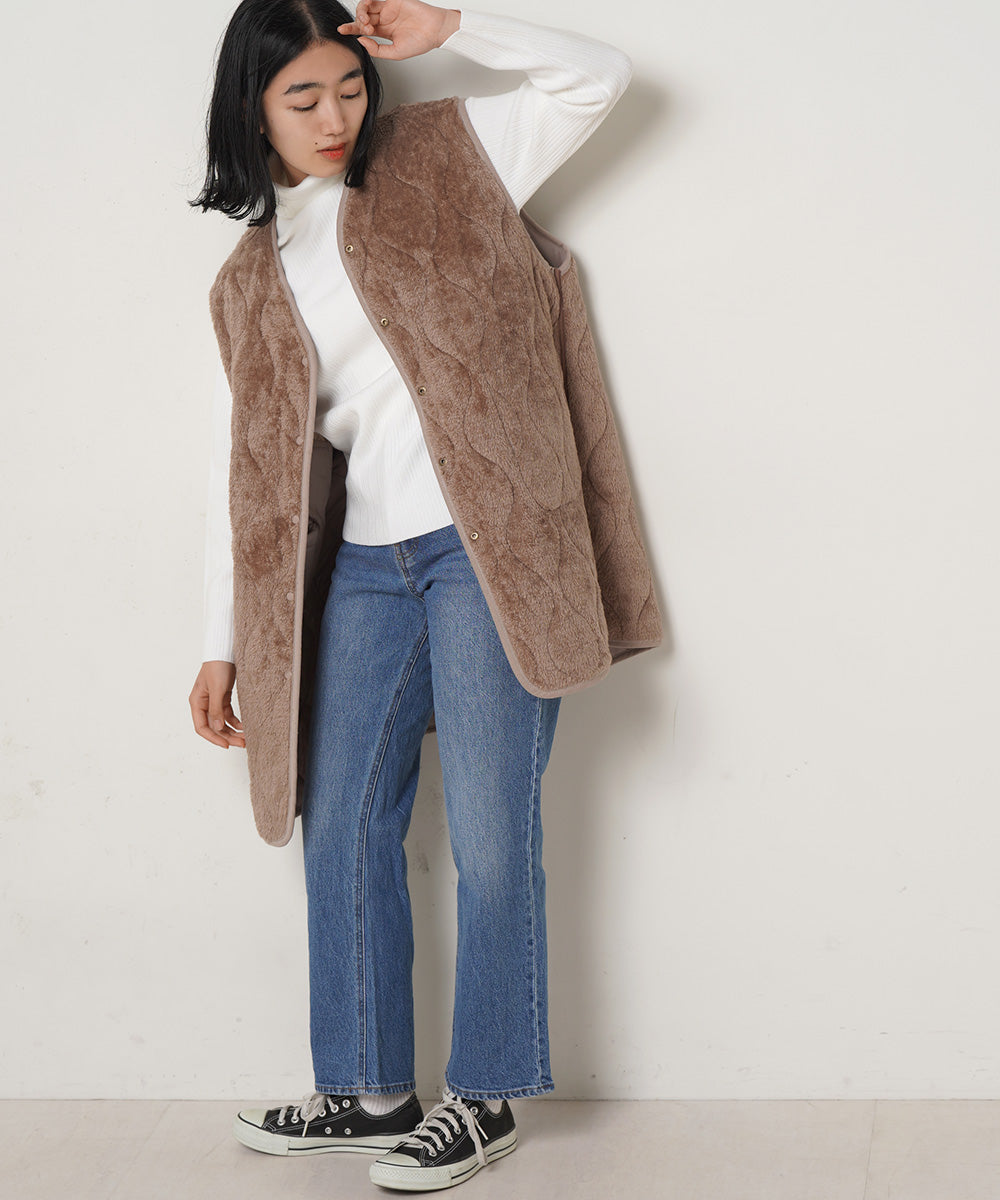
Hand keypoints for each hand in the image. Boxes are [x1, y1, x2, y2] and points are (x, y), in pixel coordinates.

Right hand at [189, 661, 245, 749]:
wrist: (225, 651)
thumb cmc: (217, 665)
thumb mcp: (217, 688)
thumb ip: (216, 708)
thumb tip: (217, 728)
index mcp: (197, 702)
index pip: (202, 727)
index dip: (213, 738)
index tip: (226, 745)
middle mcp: (203, 704)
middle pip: (214, 727)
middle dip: (227, 736)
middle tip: (242, 743)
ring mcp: (213, 701)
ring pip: (222, 722)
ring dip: (233, 731)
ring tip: (245, 738)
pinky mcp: (223, 697)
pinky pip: (228, 715)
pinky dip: (236, 722)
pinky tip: (244, 726)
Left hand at [338, 0, 460, 60]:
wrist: (434, 31)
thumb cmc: (419, 43)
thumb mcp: (394, 53)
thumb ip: (377, 50)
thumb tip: (360, 40)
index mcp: (384, 32)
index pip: (363, 29)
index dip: (351, 29)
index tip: (341, 30)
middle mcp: (384, 19)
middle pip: (362, 17)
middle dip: (358, 23)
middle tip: (366, 30)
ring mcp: (388, 8)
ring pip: (367, 6)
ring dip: (362, 13)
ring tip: (367, 22)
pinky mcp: (393, 0)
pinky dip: (368, 1)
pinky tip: (368, 9)